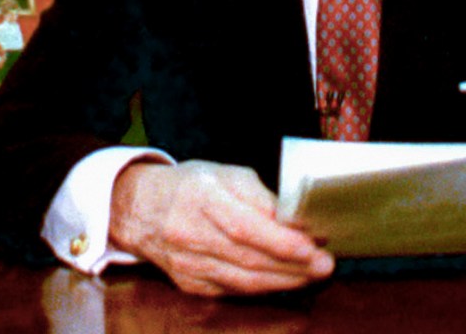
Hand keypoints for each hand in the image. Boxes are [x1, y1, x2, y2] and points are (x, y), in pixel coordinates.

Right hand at [110, 160, 334, 296]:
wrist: (140, 209)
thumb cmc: (191, 186)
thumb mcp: (227, 175)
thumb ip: (261, 197)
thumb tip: (296, 221)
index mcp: (200, 199)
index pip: (244, 227)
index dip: (281, 241)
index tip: (313, 246)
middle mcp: (190, 234)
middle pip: (248, 259)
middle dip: (292, 265)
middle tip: (325, 264)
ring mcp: (188, 265)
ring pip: (243, 281)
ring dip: (283, 281)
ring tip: (313, 275)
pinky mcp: (190, 284)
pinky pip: (233, 290)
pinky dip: (262, 288)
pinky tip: (284, 281)